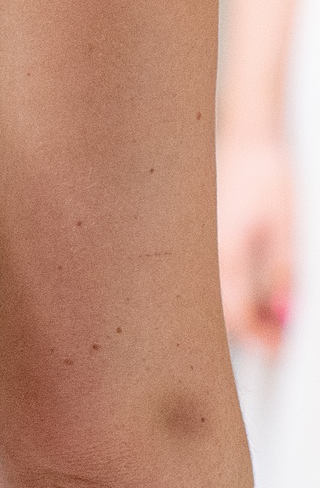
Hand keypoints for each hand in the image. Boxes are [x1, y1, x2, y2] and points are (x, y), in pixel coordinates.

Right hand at [217, 124, 295, 351]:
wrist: (246, 142)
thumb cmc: (265, 177)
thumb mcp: (287, 229)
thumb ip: (283, 274)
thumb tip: (284, 312)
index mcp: (226, 255)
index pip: (237, 316)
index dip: (260, 338)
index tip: (280, 345)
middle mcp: (205, 255)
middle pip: (220, 312)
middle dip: (248, 329)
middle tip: (276, 333)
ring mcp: (200, 247)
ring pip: (213, 296)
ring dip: (238, 311)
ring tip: (267, 311)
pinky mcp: (202, 240)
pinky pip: (211, 277)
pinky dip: (229, 291)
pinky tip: (247, 287)